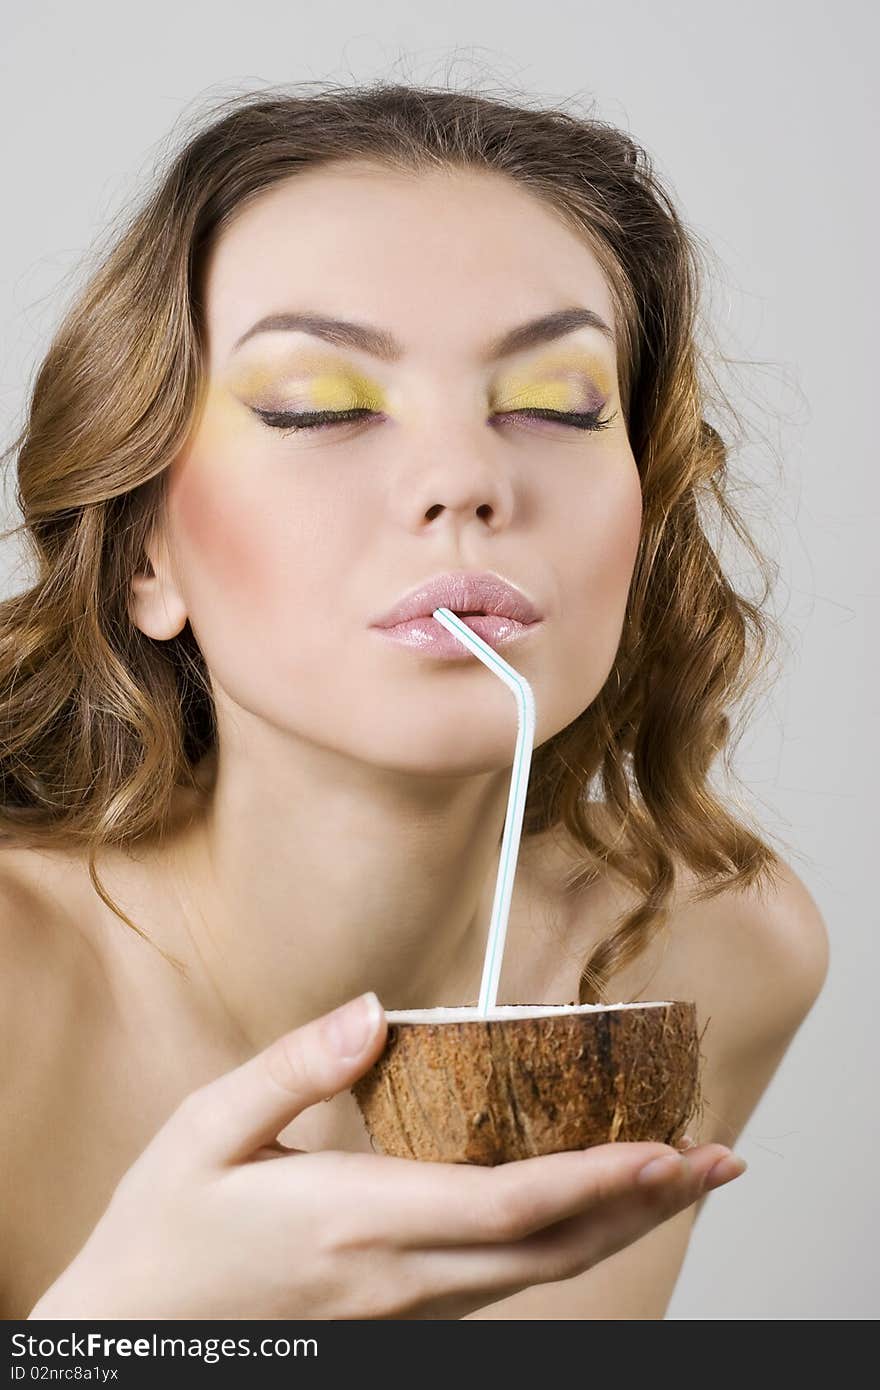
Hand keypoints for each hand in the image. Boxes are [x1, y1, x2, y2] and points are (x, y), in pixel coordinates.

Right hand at [28, 991, 744, 1319]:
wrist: (132, 1335)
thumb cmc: (165, 1229)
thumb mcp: (206, 1129)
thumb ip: (296, 1066)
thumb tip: (373, 1009)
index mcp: (356, 1222)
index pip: (507, 1204)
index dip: (598, 1179)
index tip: (666, 1147)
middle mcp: (399, 1275)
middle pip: (551, 1250)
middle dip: (643, 1205)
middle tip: (716, 1160)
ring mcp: (404, 1306)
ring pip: (538, 1274)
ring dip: (618, 1226)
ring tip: (677, 1178)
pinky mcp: (398, 1313)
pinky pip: (504, 1281)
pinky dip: (566, 1242)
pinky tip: (588, 1210)